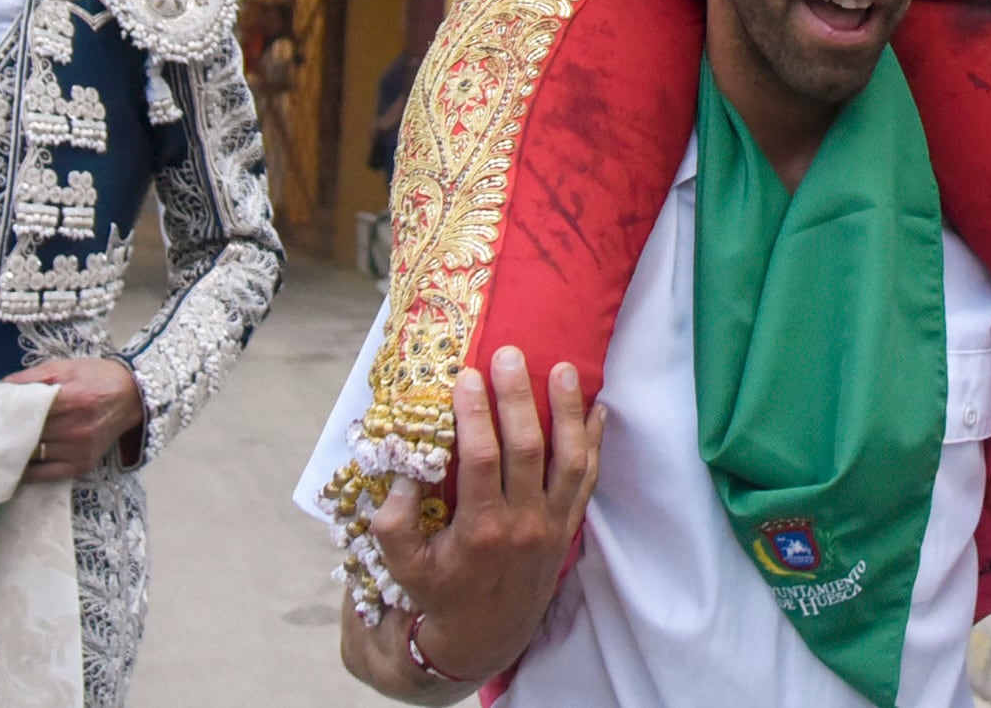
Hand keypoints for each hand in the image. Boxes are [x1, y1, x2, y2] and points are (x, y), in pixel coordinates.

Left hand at [11, 355, 141, 481]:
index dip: (2, 413)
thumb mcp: (64, 367)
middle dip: (3, 432)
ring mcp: (77, 450)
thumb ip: (30, 378)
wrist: (132, 396)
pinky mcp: (80, 465)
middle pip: (26, 434)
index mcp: (71, 398)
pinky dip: (24, 472)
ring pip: (32, 454)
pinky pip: (43, 474)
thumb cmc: (95, 377)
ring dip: (11, 451)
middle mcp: (75, 428)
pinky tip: (11, 465)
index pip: (25, 411)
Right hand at [356, 346, 601, 694]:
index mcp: (482, 529)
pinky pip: (587, 479)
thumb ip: (393, 525)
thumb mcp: (403, 567)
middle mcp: (524, 524)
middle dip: (518, 397)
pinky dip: (594, 444)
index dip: (475, 415)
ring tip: (562, 368)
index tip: (467, 376)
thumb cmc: (439, 591)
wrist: (484, 635)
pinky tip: (597, 409)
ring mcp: (552, 525)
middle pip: (528, 448)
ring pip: (568, 459)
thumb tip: (402, 477)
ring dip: (568, 411)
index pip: (482, 459)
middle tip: (509, 355)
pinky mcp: (567, 527)